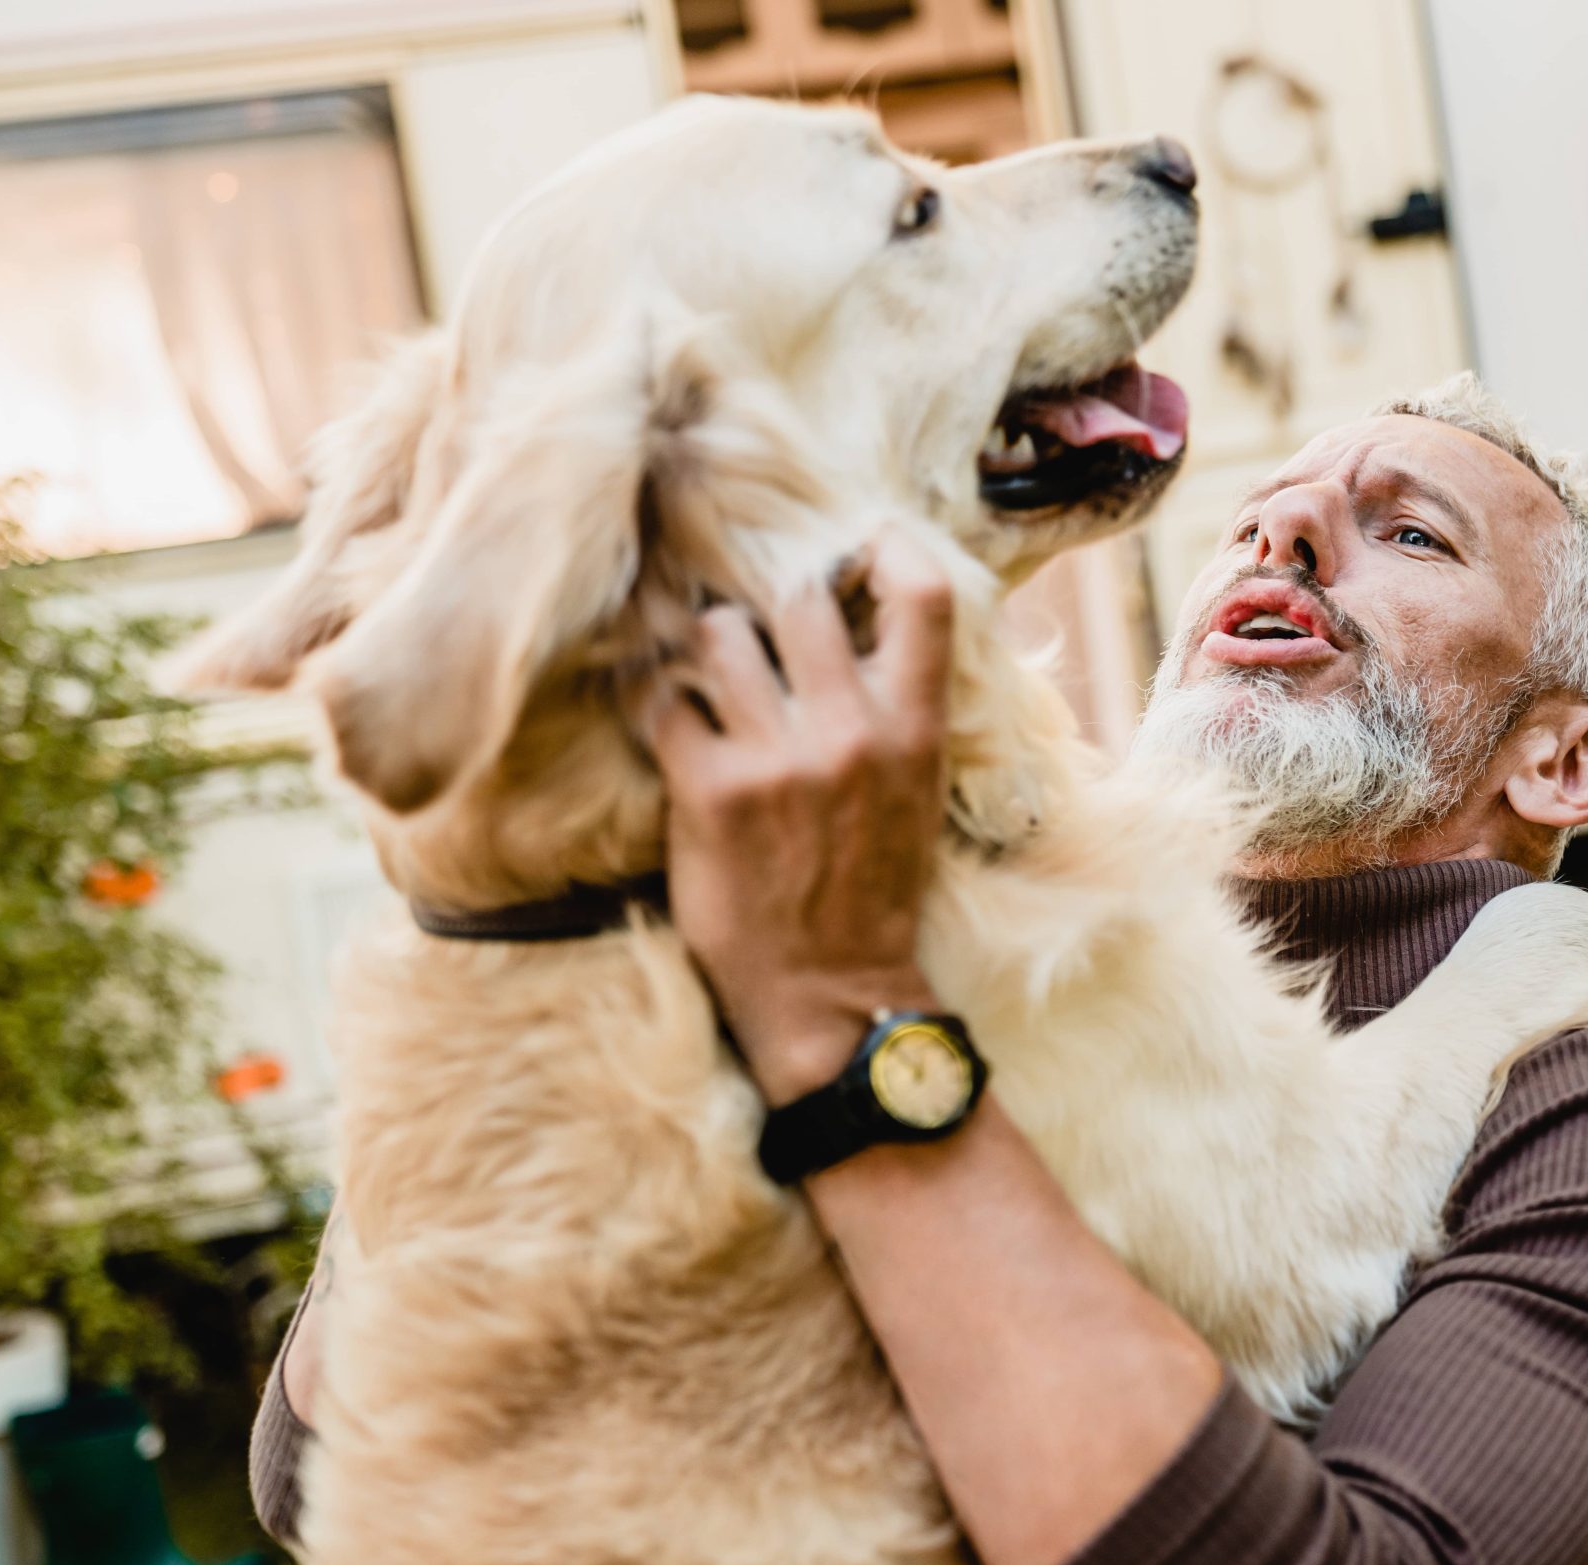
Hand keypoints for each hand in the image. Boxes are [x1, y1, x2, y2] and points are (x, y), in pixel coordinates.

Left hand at [649, 529, 955, 1104]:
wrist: (833, 994)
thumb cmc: (873, 887)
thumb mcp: (917, 790)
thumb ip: (896, 710)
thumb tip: (862, 625)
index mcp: (915, 728)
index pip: (924, 596)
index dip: (888, 548)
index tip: (859, 547)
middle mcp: (851, 732)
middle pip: (799, 596)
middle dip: (769, 605)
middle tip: (757, 634)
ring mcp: (777, 759)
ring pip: (721, 635)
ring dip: (708, 650)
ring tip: (711, 682)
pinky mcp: (709, 790)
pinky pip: (664, 701)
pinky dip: (662, 707)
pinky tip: (675, 730)